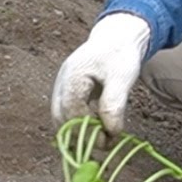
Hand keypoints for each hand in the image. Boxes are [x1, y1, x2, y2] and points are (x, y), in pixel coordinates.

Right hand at [50, 13, 150, 135]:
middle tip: (104, 145)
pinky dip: (79, 125)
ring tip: (102, 140)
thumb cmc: (120, 54)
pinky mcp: (68, 91)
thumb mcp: (122, 78)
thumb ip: (113, 104)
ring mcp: (62, 86)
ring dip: (78, 132)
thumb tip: (110, 132)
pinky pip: (67, 113)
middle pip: (60, 117)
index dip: (88, 129)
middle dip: (79, 135)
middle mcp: (62, 82)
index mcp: (72, 75)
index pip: (72, 111)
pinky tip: (97, 130)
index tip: (109, 139)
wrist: (117, 37)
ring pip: (61, 118)